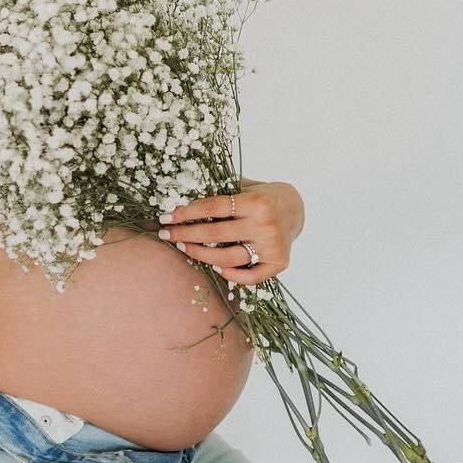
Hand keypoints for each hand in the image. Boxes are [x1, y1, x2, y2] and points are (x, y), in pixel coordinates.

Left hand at [157, 178, 303, 285]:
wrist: (296, 208)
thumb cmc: (263, 196)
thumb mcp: (245, 186)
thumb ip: (220, 193)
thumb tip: (181, 203)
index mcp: (255, 201)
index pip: (213, 207)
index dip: (186, 213)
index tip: (166, 217)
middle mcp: (265, 224)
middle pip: (215, 234)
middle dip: (185, 235)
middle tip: (166, 234)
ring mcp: (272, 245)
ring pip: (227, 258)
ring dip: (200, 254)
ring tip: (183, 248)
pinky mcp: (279, 262)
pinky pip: (250, 276)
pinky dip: (231, 275)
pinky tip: (215, 268)